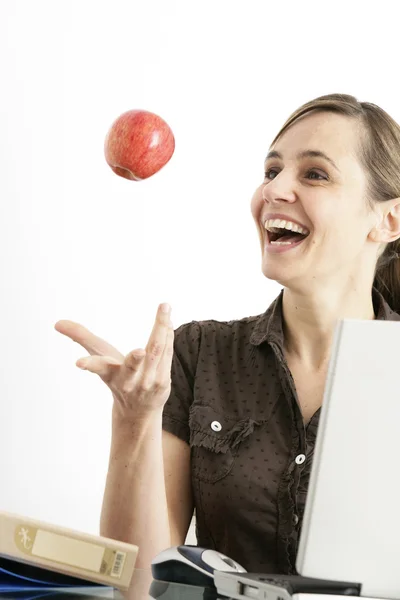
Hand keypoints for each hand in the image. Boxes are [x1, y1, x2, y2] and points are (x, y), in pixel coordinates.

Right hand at [54, 303, 173, 416]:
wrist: (138, 411)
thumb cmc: (116, 377)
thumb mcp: (99, 357)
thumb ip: (81, 337)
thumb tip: (57, 323)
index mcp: (110, 374)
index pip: (98, 368)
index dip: (89, 365)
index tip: (78, 364)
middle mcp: (128, 381)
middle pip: (132, 367)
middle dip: (134, 359)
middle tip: (139, 351)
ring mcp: (147, 382)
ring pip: (156, 352)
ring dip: (161, 330)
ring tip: (165, 308)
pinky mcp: (164, 381)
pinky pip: (167, 353)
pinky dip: (168, 334)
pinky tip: (168, 319)